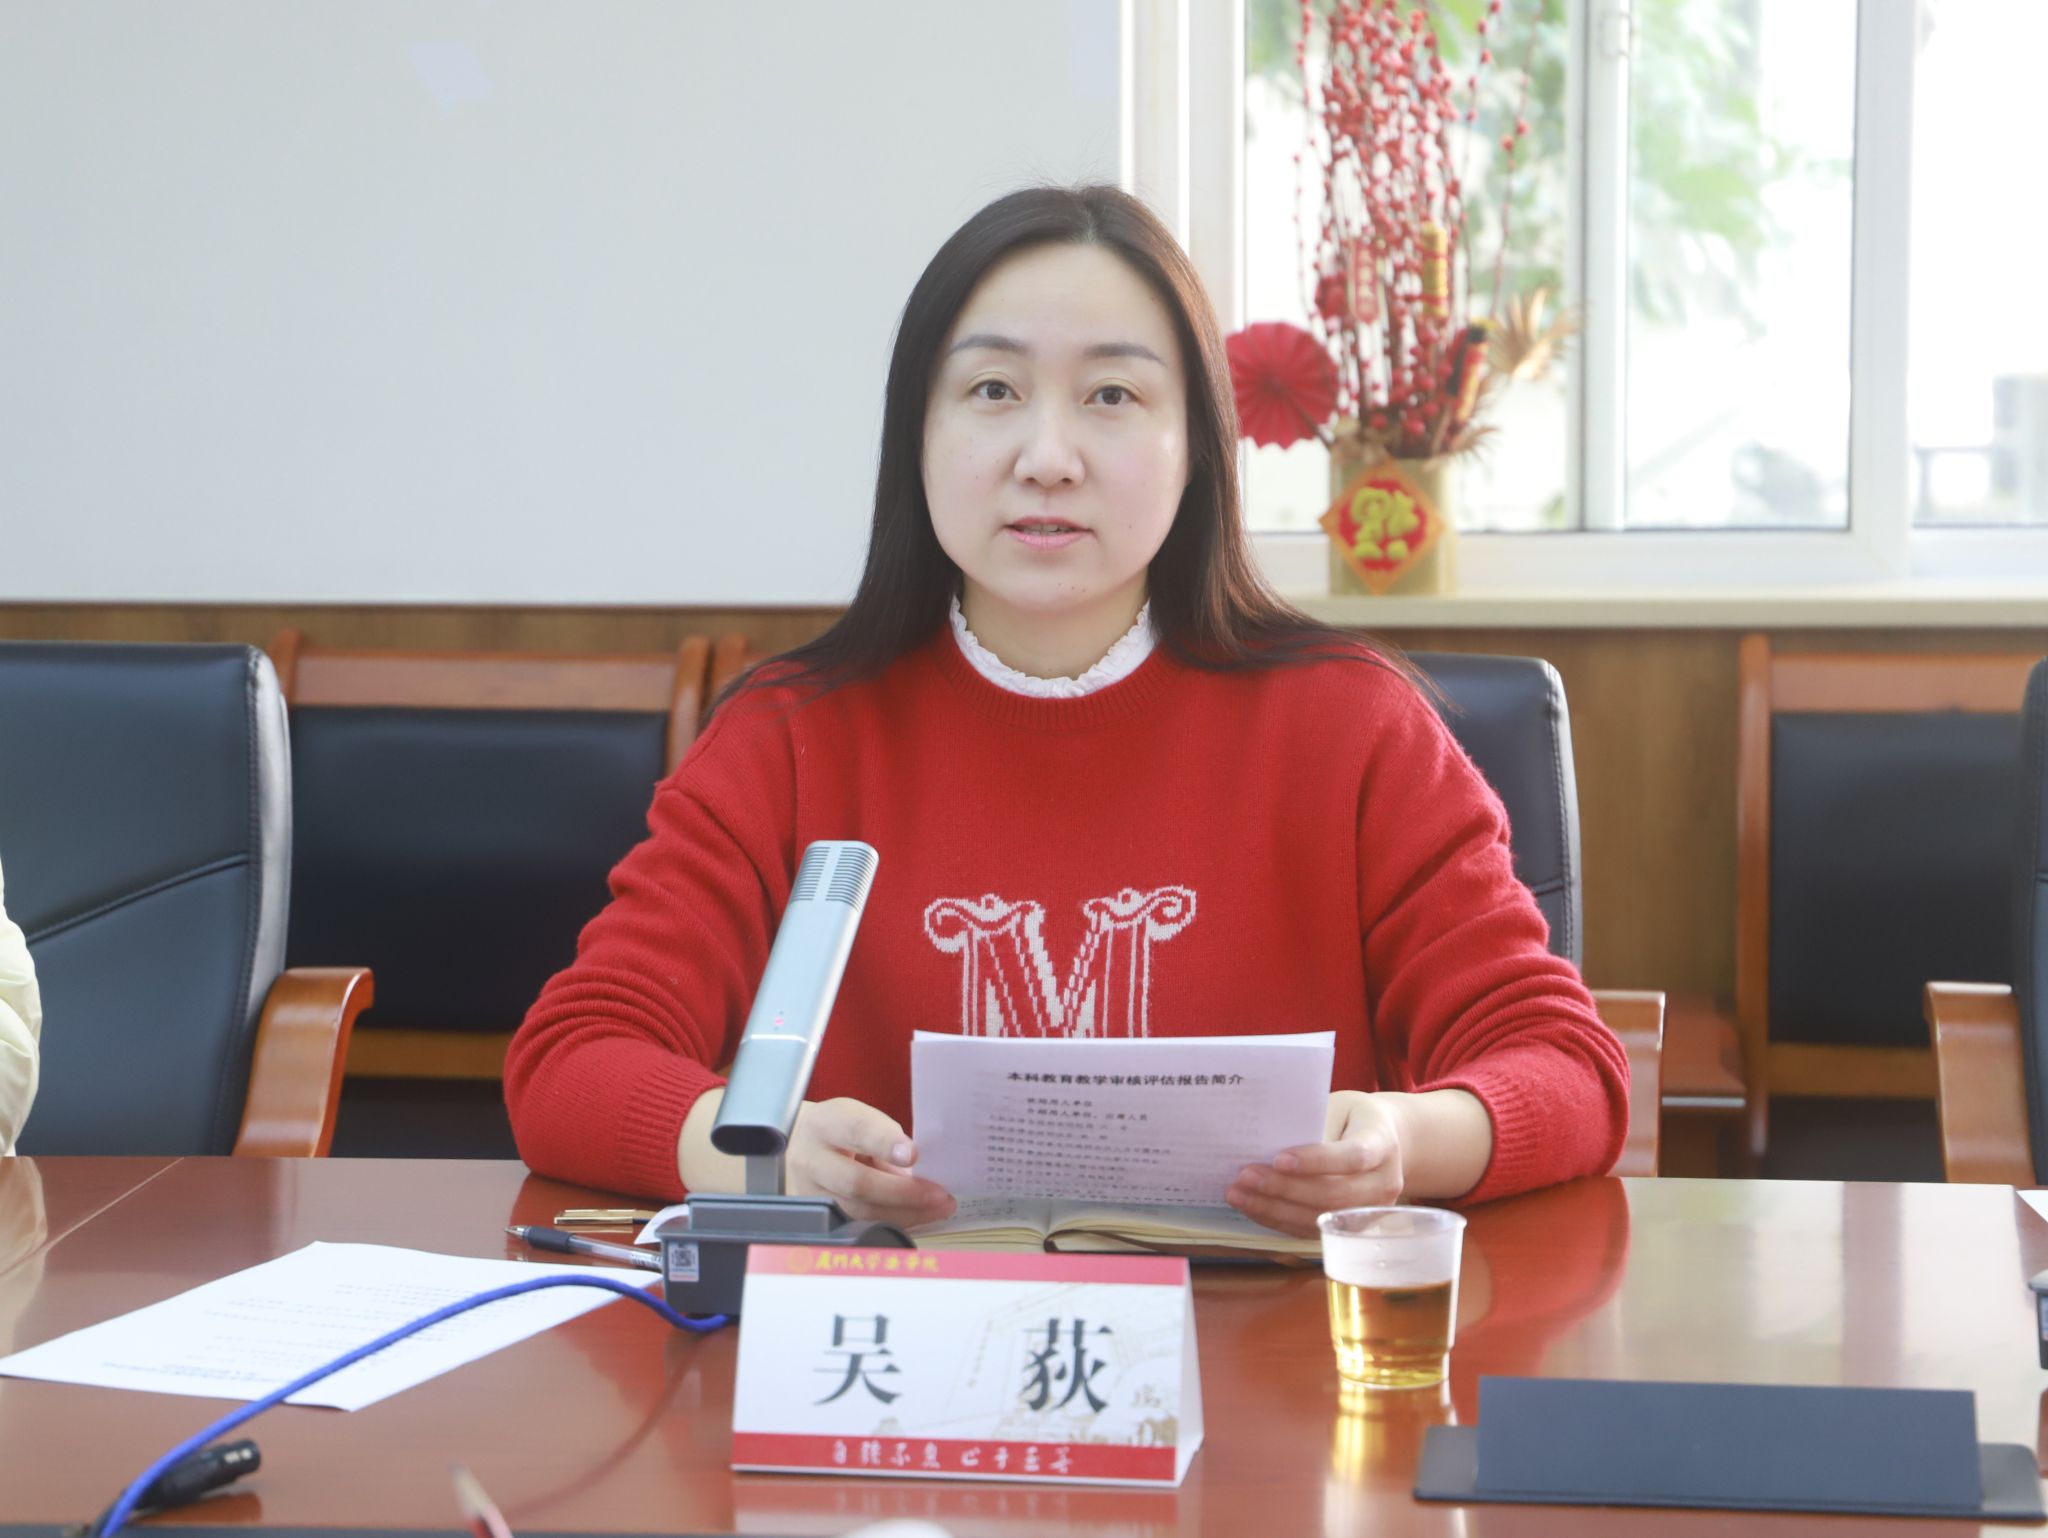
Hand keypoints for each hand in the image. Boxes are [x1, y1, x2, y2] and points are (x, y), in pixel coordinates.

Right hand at [785, 1097, 957, 1229]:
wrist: (805, 1147)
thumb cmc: (841, 1130)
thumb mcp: (861, 1118)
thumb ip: (886, 1139)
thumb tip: (920, 1171)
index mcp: (824, 1124)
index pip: (855, 1131)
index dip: (885, 1143)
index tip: (912, 1155)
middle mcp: (810, 1159)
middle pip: (857, 1182)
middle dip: (903, 1192)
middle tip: (938, 1193)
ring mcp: (811, 1193)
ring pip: (860, 1211)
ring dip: (905, 1212)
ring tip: (938, 1207)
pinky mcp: (821, 1217)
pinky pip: (862, 1224)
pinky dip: (894, 1220)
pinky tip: (918, 1214)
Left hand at [1225, 1091, 1404, 1238]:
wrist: (1383, 1141)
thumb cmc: (1351, 1118)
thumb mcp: (1337, 1107)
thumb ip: (1311, 1125)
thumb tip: (1265, 1146)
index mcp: (1383, 1144)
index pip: (1353, 1157)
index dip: (1317, 1161)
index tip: (1278, 1158)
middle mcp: (1384, 1183)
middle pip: (1334, 1194)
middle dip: (1284, 1188)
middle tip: (1245, 1176)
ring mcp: (1370, 1211)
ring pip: (1320, 1217)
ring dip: (1274, 1208)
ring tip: (1238, 1194)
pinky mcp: (1351, 1226)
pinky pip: (1312, 1229)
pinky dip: (1278, 1219)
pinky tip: (1252, 1206)